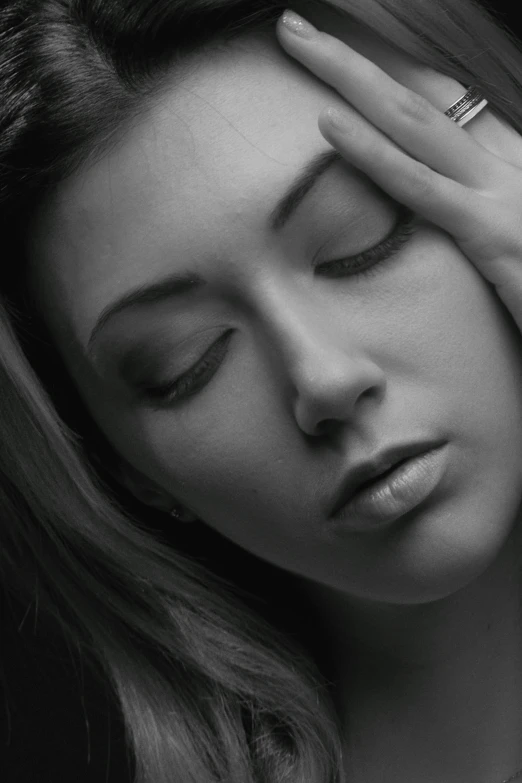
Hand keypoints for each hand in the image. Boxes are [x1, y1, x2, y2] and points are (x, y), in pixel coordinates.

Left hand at [276, 11, 521, 329]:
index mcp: (500, 177)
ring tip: (298, 42)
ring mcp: (499, 196)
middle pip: (414, 104)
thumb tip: (432, 212)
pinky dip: (373, 154)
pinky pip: (422, 189)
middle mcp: (501, 172)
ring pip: (414, 125)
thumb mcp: (503, 257)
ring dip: (352, 79)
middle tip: (295, 30)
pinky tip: (330, 124)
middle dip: (352, 63)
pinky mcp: (494, 232)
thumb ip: (467, 226)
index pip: (430, 120)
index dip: (378, 87)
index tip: (332, 64)